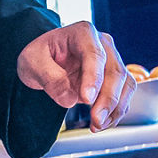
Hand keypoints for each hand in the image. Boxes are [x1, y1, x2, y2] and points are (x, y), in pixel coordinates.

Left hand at [16, 21, 134, 131]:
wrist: (45, 58)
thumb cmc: (40, 55)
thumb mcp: (32, 62)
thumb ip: (49, 78)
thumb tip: (69, 99)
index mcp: (82, 33)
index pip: (94, 54)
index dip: (93, 78)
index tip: (86, 99)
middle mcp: (103, 44)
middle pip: (114, 71)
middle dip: (108, 99)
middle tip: (96, 120)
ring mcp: (112, 60)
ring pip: (125, 84)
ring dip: (114, 108)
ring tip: (97, 125)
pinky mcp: (115, 77)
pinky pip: (124, 95)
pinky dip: (116, 112)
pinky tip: (102, 123)